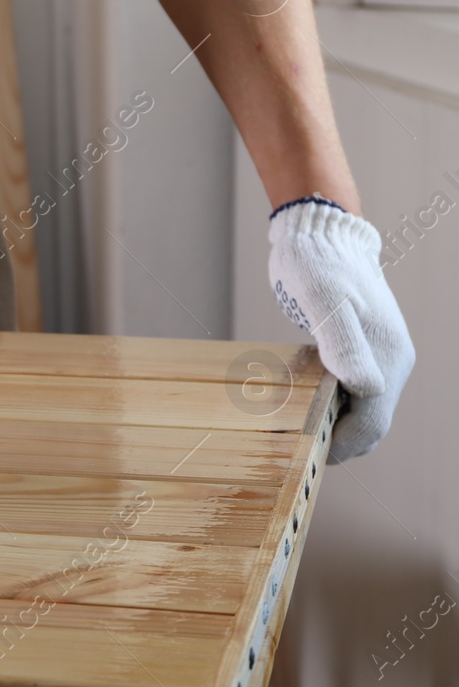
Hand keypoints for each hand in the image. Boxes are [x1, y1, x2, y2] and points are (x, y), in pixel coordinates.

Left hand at [268, 198, 414, 460]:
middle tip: (297, 445)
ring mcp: (382, 354)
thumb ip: (342, 342)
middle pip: (371, 422)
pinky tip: (303, 397)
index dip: (343, 444)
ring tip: (296, 424)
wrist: (321, 233)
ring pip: (364, 408)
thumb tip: (364, 387)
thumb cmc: (316, 262)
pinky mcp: (366, 347)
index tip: (309, 453)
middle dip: (339, 439)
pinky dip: (333, 403)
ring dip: (335, 422)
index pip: (372, 423)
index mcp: (386, 357)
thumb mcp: (322, 300)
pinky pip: (356, 390)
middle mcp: (391, 360)